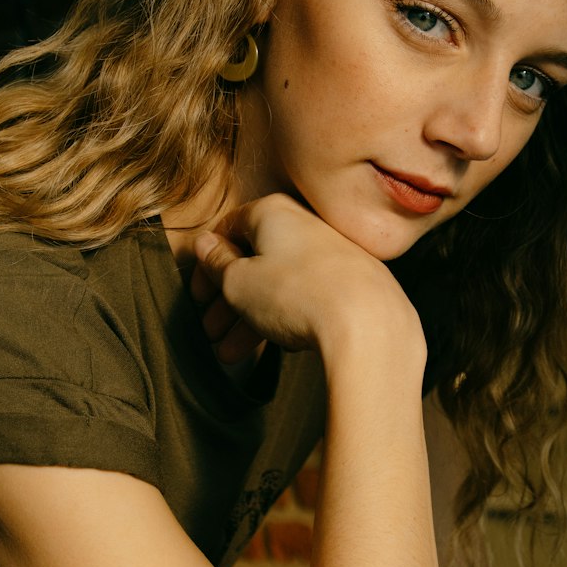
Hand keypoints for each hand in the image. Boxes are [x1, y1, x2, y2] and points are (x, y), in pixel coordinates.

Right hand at [189, 193, 419, 362]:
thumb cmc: (297, 295)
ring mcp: (331, 255)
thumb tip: (206, 245)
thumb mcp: (238, 282)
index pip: (228, 231)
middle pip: (254, 262)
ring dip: (250, 320)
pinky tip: (275, 347)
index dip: (206, 265)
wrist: (368, 323)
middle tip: (212, 332)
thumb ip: (216, 264)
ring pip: (279, 285)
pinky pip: (308, 298)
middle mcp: (305, 226)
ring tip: (232, 354)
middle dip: (227, 302)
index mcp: (273, 212)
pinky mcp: (351, 284)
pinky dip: (286, 320)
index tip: (198, 294)